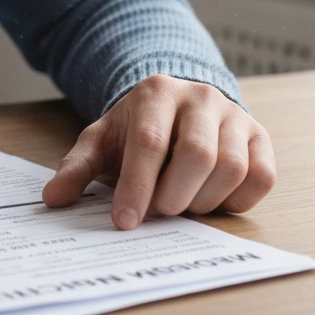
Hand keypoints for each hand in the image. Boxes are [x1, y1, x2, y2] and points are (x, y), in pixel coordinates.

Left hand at [41, 75, 275, 229]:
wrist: (176, 108)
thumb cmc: (137, 129)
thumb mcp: (102, 141)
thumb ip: (77, 168)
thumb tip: (52, 199)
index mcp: (155, 92)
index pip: (149, 142)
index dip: (137, 186)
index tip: (124, 222)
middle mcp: (200, 96)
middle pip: (198, 156)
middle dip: (174, 196)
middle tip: (158, 211)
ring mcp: (235, 114)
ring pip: (231, 167)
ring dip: (204, 200)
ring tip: (181, 203)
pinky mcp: (260, 135)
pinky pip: (262, 177)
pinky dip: (237, 200)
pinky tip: (212, 199)